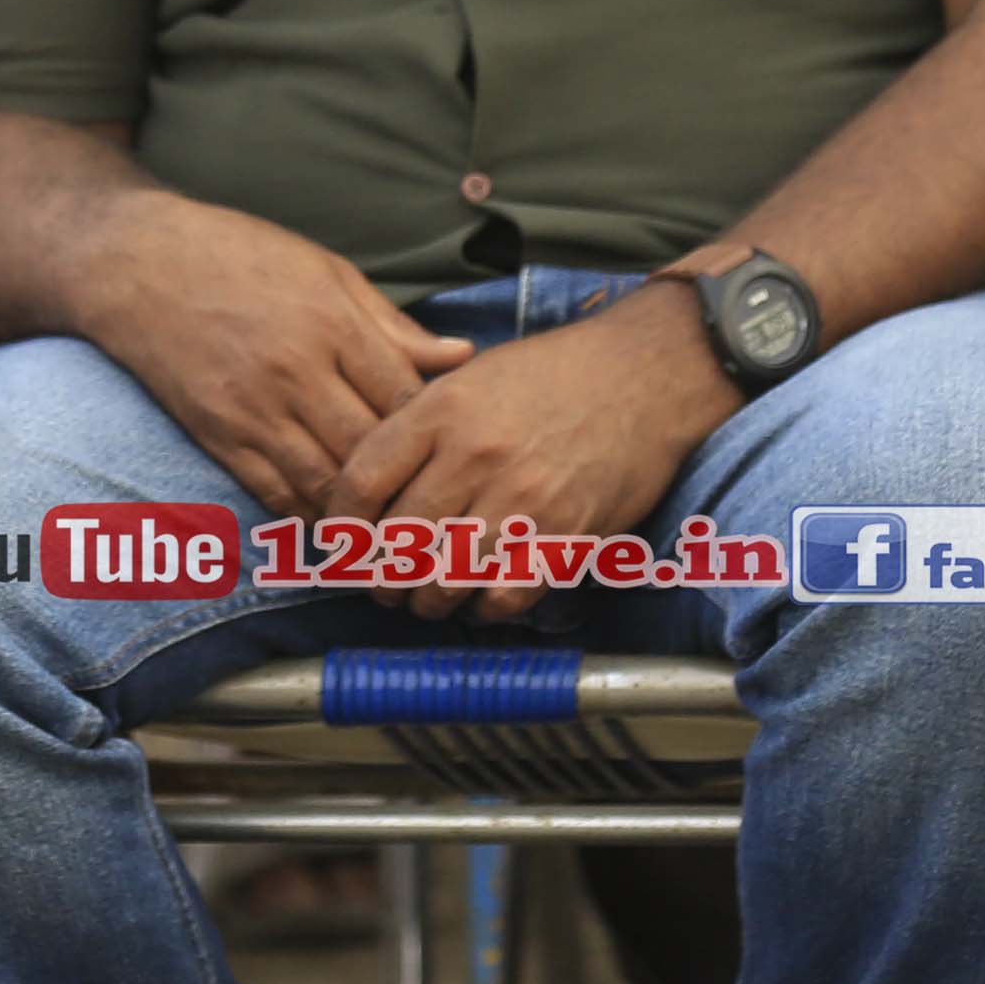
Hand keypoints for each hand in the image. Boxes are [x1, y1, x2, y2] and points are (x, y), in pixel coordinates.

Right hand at [68, 194, 470, 519]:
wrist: (136, 262)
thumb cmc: (238, 255)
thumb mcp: (326, 271)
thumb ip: (391, 324)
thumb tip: (461, 356)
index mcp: (332, 325)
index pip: (406, 398)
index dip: (436, 430)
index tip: (453, 447)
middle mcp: (297, 373)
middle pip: (372, 448)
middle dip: (408, 480)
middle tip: (439, 503)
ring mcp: (254, 409)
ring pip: (327, 482)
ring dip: (363, 510)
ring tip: (396, 528)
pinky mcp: (218, 434)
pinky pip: (274, 492)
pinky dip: (309, 516)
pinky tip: (335, 524)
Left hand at [314, 284, 731, 621]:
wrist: (645, 376)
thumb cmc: (554, 376)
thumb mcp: (469, 378)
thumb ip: (415, 427)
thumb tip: (363, 486)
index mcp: (441, 412)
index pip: (359, 486)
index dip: (339, 527)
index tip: (340, 543)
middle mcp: (475, 457)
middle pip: (396, 544)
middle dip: (379, 577)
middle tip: (381, 583)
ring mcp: (522, 501)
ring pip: (442, 582)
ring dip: (425, 601)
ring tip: (424, 598)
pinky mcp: (565, 536)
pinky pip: (503, 597)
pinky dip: (483, 607)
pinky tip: (480, 596)